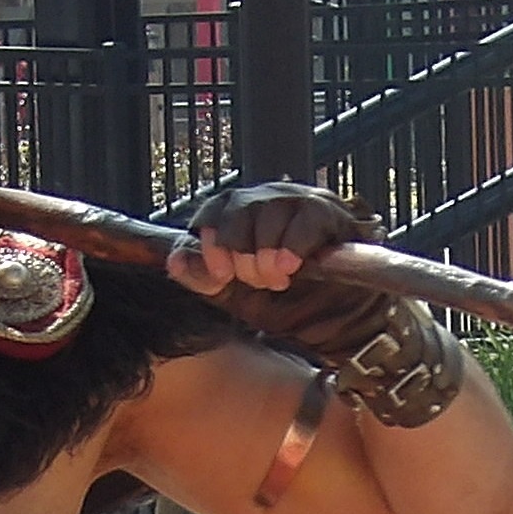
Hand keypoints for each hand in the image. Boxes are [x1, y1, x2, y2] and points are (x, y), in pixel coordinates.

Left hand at [169, 182, 372, 296]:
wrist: (337, 315)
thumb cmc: (286, 300)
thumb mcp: (235, 295)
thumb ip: (203, 278)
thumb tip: (175, 262)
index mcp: (241, 212)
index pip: (214, 209)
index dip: (211, 242)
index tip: (221, 275)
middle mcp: (268, 198)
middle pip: (238, 209)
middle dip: (242, 256)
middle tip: (258, 281)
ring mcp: (299, 200)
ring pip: (268, 215)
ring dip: (267, 259)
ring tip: (279, 279)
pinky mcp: (328, 213)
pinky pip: (302, 222)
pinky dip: (291, 249)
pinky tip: (291, 268)